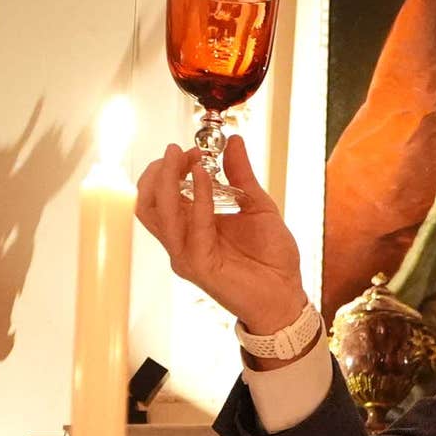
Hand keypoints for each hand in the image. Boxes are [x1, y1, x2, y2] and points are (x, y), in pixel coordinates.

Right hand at [134, 137, 310, 337]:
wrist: (287, 293)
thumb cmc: (271, 258)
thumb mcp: (257, 206)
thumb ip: (241, 175)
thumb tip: (233, 142)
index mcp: (190, 226)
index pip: (159, 194)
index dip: (169, 167)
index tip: (194, 150)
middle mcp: (181, 241)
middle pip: (148, 202)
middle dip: (160, 171)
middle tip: (181, 151)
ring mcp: (186, 255)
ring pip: (157, 214)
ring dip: (168, 181)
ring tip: (186, 158)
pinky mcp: (198, 266)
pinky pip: (191, 228)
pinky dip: (197, 198)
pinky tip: (207, 177)